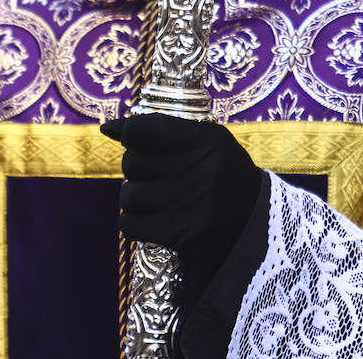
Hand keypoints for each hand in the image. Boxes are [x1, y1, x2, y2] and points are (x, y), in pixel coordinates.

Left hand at [100, 114, 262, 272]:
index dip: (132, 137)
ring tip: (157, 201)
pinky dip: (134, 223)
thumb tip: (106, 128)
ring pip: (127, 196)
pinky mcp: (180, 234)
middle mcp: (199, 169)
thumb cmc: (222, 174)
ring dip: (136, 200)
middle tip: (158, 178)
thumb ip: (157, 130)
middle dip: (138, 171)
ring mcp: (189, 203)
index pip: (140, 129)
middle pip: (131, 163)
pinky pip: (129, 224)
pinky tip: (152, 221)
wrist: (255, 223)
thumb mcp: (203, 143)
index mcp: (205, 139)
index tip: (142, 146)